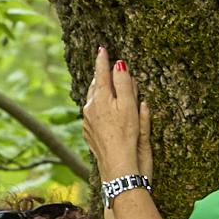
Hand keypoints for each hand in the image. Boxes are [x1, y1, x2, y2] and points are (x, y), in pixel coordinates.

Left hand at [82, 46, 152, 179]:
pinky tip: (102, 112)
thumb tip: (120, 65)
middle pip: (95, 86)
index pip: (102, 73)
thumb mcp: (130, 107)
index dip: (103, 60)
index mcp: (101, 98)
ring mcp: (88, 123)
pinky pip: (92, 115)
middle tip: (104, 65)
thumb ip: (125, 84)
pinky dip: (97, 108)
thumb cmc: (128, 138)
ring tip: (103, 85)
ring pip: (92, 100)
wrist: (118, 168)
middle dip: (100, 75)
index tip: (102, 49)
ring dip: (98, 91)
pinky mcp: (90, 135)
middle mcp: (90, 108)